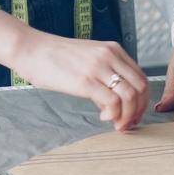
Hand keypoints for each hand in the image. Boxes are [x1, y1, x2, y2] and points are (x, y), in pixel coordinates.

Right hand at [0, 11, 149, 130]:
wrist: (31, 50)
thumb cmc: (55, 57)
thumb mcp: (87, 59)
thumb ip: (103, 76)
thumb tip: (112, 105)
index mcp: (113, 50)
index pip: (141, 77)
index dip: (142, 100)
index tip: (134, 114)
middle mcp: (110, 56)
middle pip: (141, 87)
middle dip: (138, 111)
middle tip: (128, 124)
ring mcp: (98, 68)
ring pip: (130, 96)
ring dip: (127, 116)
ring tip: (116, 124)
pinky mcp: (85, 81)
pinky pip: (112, 102)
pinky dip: (113, 114)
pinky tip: (102, 117)